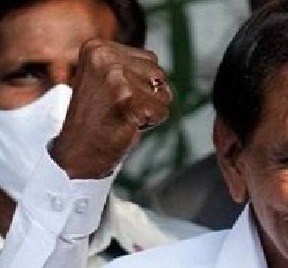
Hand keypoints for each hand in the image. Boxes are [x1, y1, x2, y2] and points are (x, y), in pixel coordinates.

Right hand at [50, 39, 171, 178]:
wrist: (75, 152)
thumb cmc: (95, 120)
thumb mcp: (106, 80)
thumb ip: (129, 67)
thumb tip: (159, 73)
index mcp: (97, 48)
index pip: (150, 60)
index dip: (141, 85)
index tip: (115, 97)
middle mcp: (105, 57)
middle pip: (159, 75)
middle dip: (148, 97)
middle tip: (119, 110)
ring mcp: (116, 78)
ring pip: (164, 94)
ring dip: (150, 111)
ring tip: (122, 116)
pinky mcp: (128, 101)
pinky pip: (162, 112)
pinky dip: (150, 124)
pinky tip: (126, 125)